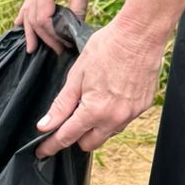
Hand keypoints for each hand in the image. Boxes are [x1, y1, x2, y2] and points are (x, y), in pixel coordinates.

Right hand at [15, 0, 106, 54]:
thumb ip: (78, 7)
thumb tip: (76, 29)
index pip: (43, 17)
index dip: (52, 34)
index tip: (63, 45)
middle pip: (33, 17)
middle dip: (42, 36)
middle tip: (54, 51)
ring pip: (27, 10)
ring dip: (29, 30)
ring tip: (31, 47)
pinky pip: (29, 1)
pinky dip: (26, 15)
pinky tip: (20, 24)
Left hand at [35, 18, 164, 157]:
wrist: (140, 33)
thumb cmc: (108, 47)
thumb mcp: (77, 75)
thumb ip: (61, 105)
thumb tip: (45, 126)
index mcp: (94, 111)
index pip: (67, 138)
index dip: (52, 146)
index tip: (42, 152)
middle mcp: (114, 119)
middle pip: (89, 143)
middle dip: (76, 136)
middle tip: (70, 118)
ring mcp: (131, 115)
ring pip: (107, 134)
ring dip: (96, 126)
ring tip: (93, 101)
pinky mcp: (142, 108)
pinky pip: (122, 121)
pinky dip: (112, 115)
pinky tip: (110, 96)